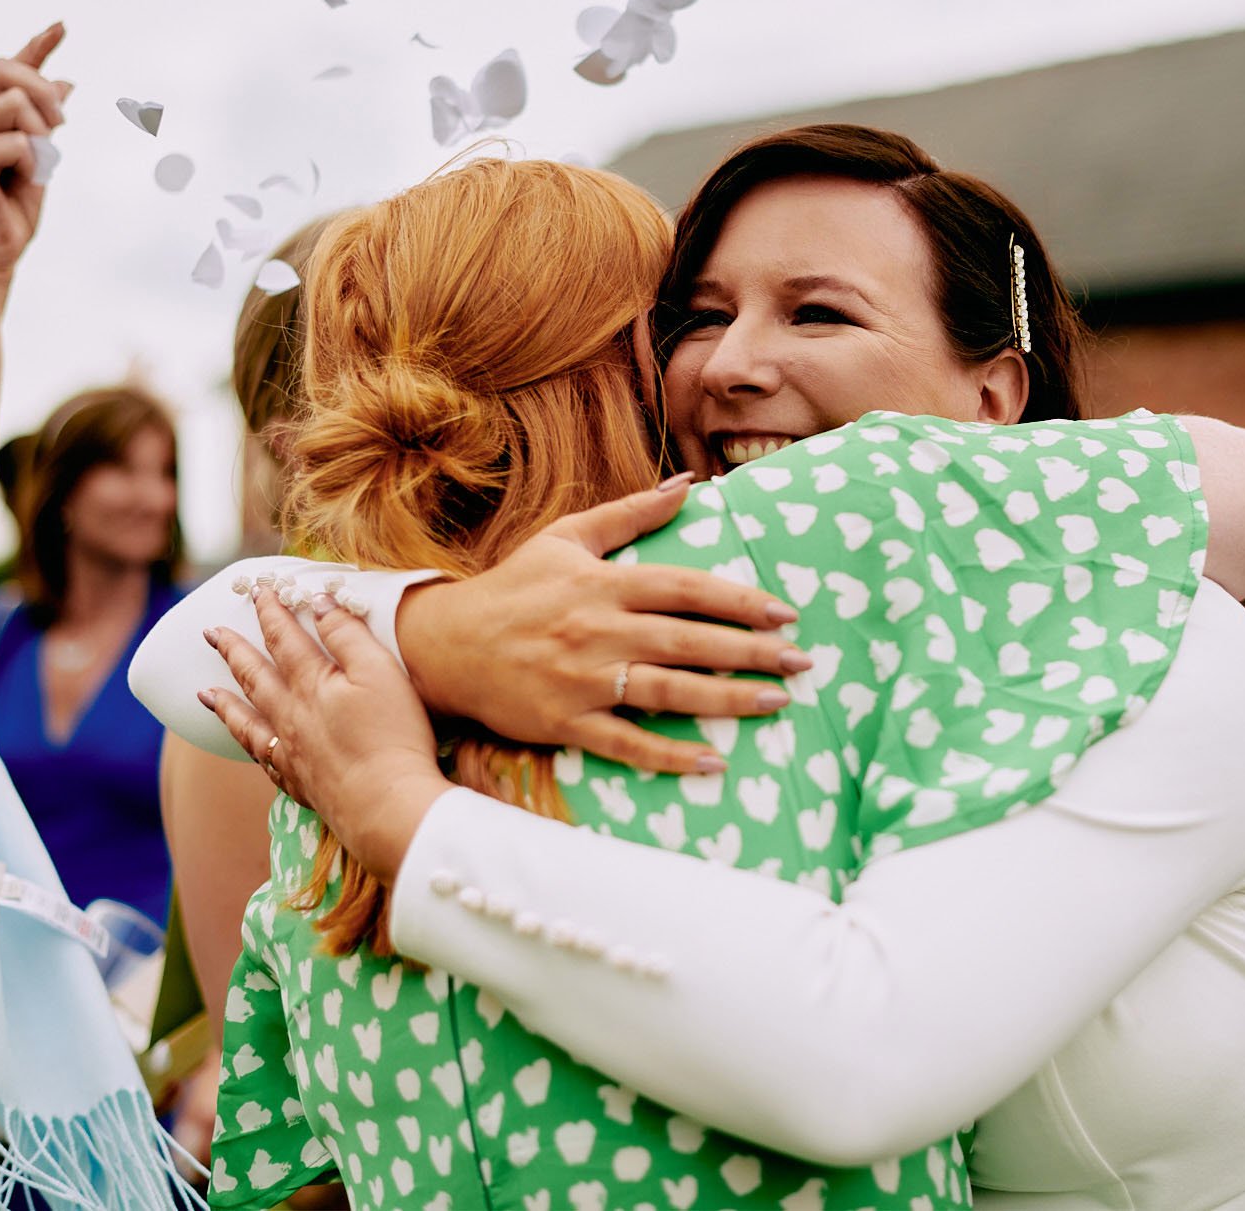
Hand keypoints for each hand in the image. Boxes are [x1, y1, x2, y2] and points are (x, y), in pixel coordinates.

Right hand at [0, 22, 71, 277]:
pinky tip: (28, 181)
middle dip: (44, 91)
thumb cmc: (11, 208)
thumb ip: (46, 121)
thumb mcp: (40, 157)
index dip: (36, 46)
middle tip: (62, 124)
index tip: (63, 26)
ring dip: (41, 135)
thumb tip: (66, 81)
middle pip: (5, 72)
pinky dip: (34, 162)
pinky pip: (16, 143)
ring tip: (38, 165)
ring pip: (16, 106)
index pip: (8, 69)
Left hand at [200, 587, 453, 886]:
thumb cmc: (392, 735)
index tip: (258, 590)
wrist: (387, 805)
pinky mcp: (300, 783)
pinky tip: (247, 744)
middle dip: (233, 650)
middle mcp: (290, 716)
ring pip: (246, 721)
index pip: (284, 638)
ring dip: (225, 703)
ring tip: (205, 693)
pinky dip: (247, 746)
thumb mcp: (379, 671)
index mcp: (311, 684)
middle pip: (254, 676)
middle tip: (210, 633)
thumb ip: (347, 634)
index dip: (270, 611)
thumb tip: (318, 602)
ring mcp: (290, 753)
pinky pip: (261, 758)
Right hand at [401, 475, 810, 774]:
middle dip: (750, 651)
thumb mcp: (567, 537)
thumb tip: (689, 483)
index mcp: (603, 583)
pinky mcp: (564, 722)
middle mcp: (597, 630)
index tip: (785, 612)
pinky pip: (625, 742)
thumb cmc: (513, 588)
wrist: (443, 643)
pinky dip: (669, 754)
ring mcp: (581, 680)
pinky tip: (714, 761)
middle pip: (687, 641)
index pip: (685, 588)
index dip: (739, 600)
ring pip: (666, 691)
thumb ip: (631, 513)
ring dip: (726, 699)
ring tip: (776, 704)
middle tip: (802, 662)